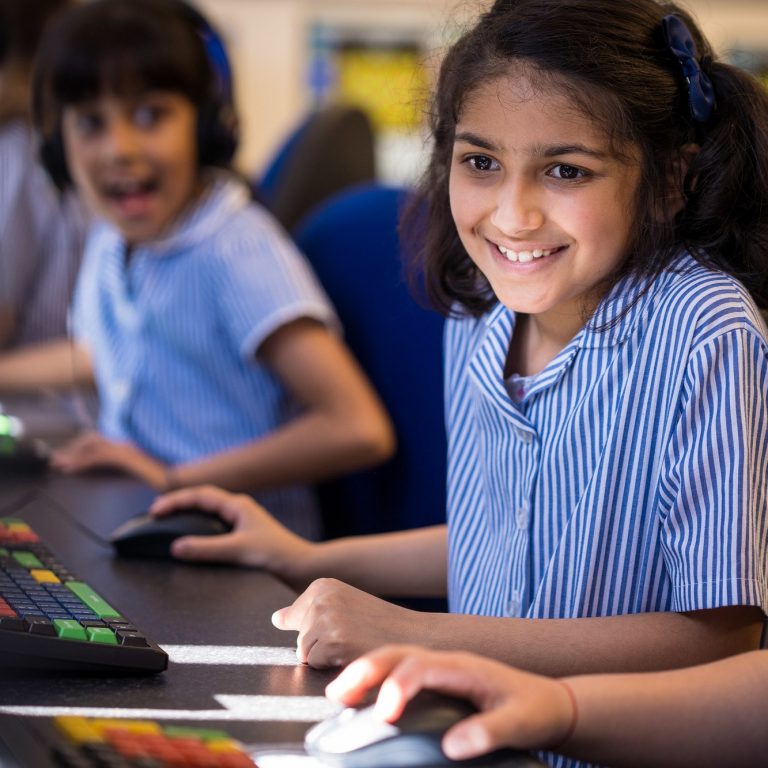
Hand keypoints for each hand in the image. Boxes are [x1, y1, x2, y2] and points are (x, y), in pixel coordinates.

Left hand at [51, 431, 166, 488]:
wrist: (183, 481)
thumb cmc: (171, 482)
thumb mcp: (148, 476)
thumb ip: (134, 474)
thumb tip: (125, 480)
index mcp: (131, 448)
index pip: (101, 442)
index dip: (81, 448)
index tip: (67, 459)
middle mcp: (127, 445)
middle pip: (93, 441)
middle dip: (72, 450)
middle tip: (57, 461)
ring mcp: (126, 449)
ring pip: (92, 446)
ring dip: (73, 454)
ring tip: (59, 464)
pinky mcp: (126, 457)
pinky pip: (98, 456)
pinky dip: (81, 461)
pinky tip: (71, 468)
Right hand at [149, 484, 312, 571]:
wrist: (301, 566)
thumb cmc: (276, 554)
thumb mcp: (237, 550)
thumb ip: (206, 549)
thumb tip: (175, 547)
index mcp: (237, 505)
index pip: (200, 495)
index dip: (175, 501)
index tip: (155, 511)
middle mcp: (239, 509)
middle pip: (203, 499)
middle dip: (178, 503)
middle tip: (155, 513)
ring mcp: (242, 520)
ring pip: (209, 511)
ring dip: (188, 514)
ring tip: (168, 521)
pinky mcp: (244, 534)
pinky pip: (215, 524)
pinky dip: (199, 527)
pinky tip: (193, 539)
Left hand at [272, 579, 425, 668]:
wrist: (410, 634)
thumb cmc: (376, 623)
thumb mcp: (341, 605)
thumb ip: (307, 610)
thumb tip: (277, 618)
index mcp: (322, 585)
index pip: (294, 618)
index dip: (319, 629)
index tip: (343, 623)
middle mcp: (321, 597)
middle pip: (298, 636)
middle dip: (320, 643)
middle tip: (351, 635)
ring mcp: (326, 618)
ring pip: (304, 652)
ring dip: (325, 656)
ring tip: (352, 644)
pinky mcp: (332, 641)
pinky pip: (315, 664)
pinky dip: (331, 665)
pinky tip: (353, 653)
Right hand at [325, 645, 574, 759]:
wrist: (550, 701)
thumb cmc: (535, 710)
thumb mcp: (521, 723)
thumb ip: (489, 732)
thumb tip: (452, 747)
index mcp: (464, 667)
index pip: (421, 667)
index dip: (398, 686)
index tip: (384, 715)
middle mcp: (448, 662)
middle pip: (399, 654)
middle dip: (366, 669)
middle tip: (339, 694)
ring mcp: (441, 667)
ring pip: (395, 658)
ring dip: (366, 670)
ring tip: (338, 693)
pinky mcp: (438, 679)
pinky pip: (400, 669)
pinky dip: (376, 677)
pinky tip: (360, 695)